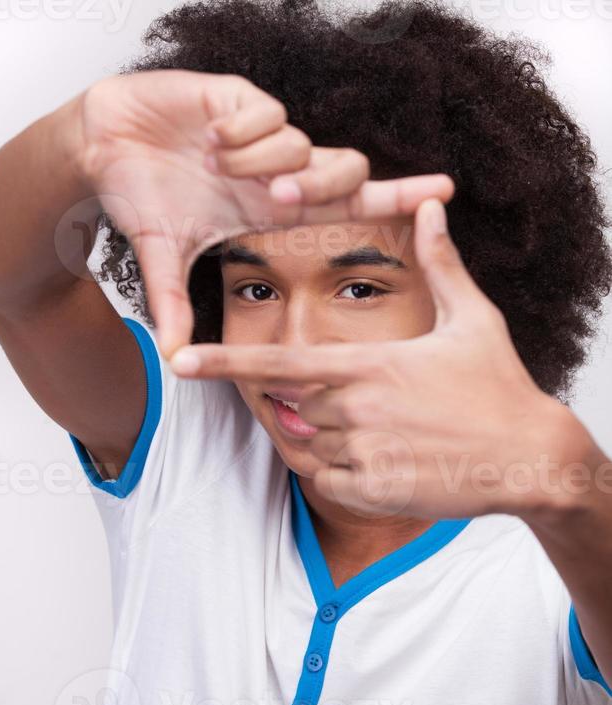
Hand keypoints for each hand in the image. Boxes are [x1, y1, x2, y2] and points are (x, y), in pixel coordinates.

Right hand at [76, 69, 453, 357]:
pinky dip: (240, 131)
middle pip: (345, 170)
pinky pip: (267, 114)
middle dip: (319, 187)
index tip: (444, 192)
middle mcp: (277, 171)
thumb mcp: (162, 257)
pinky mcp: (238, 98)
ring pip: (304, 145)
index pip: (348, 203)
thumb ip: (174, 303)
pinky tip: (208, 138)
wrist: (101, 148)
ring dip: (265, 162)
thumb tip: (174, 357)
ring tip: (218, 164)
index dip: (395, 197)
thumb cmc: (140, 195)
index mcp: (270, 208)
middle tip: (273, 198)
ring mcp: (261, 135)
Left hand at [171, 197, 567, 519]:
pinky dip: (338, 471)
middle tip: (345, 403)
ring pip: (311, 445)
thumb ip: (441, 262)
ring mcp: (364, 453)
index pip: (282, 364)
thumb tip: (431, 206)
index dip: (226, 364)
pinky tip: (379, 459)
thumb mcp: (472, 318)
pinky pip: (329, 482)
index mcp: (369, 364)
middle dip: (305, 403)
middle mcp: (357, 408)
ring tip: (375, 430)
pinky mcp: (375, 491)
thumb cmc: (500, 385)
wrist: (532, 455)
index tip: (181, 362)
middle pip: (295, 406)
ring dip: (326, 437)